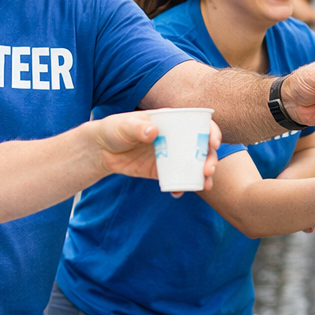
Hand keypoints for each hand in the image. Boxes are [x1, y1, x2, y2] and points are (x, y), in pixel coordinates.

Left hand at [93, 111, 219, 193]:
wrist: (100, 150)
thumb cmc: (113, 129)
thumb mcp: (123, 125)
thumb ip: (136, 127)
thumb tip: (153, 131)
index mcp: (173, 121)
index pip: (199, 124)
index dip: (211, 132)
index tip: (213, 143)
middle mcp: (177, 138)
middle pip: (202, 148)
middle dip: (211, 159)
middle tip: (208, 170)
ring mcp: (171, 155)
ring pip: (195, 165)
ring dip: (203, 176)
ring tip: (203, 185)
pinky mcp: (162, 171)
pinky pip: (178, 179)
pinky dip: (182, 187)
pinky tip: (179, 192)